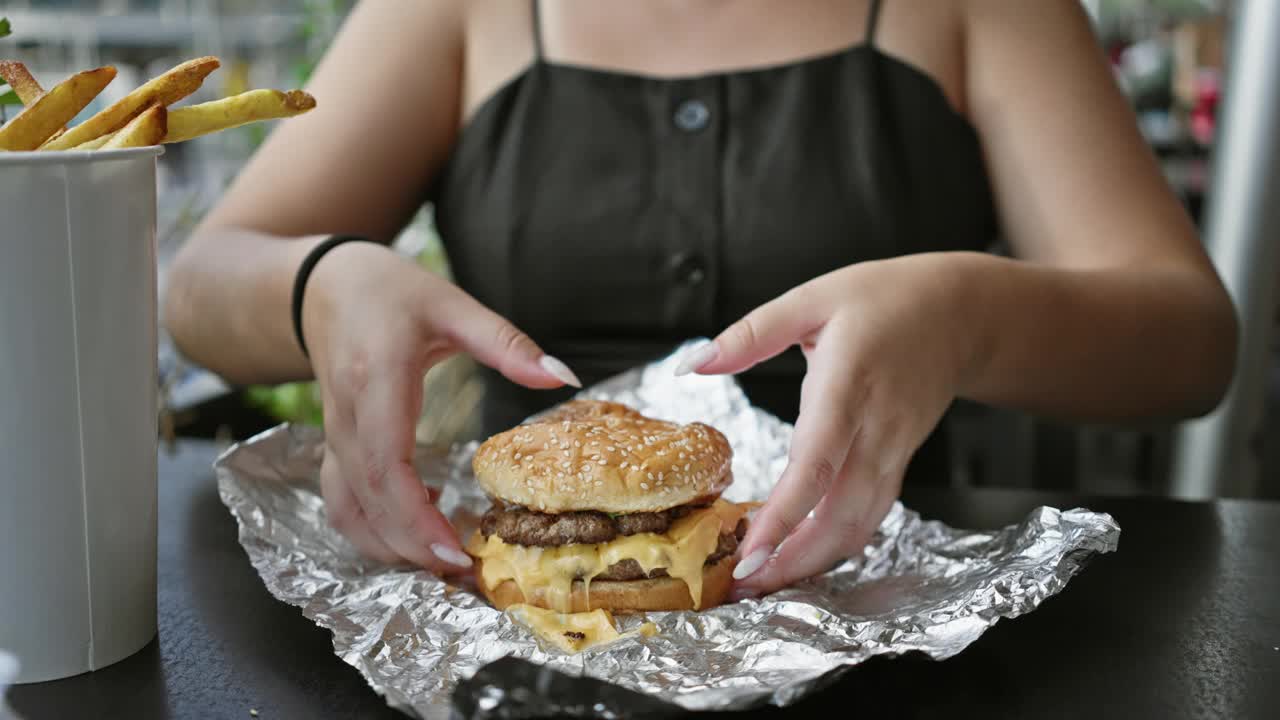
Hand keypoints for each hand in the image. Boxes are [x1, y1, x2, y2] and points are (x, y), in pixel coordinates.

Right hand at [302, 242, 579, 573]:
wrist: (324, 285)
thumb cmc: (389, 292)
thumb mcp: (453, 305)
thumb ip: (507, 343)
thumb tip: (563, 377)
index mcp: (376, 381)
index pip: (387, 466)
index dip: (415, 517)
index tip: (455, 550)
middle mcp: (347, 417)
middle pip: (368, 501)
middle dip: (411, 546)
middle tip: (463, 573)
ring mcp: (334, 435)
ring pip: (347, 510)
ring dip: (388, 545)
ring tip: (443, 560)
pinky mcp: (335, 446)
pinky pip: (344, 501)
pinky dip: (374, 528)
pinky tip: (419, 524)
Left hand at [677, 255, 972, 596]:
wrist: (962, 314)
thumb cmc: (886, 299)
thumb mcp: (813, 298)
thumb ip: (750, 334)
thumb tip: (692, 364)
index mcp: (848, 386)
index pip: (815, 465)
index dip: (784, 515)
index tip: (749, 551)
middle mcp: (875, 431)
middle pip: (838, 516)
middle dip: (791, 561)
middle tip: (741, 586)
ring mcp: (892, 453)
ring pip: (857, 527)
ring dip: (811, 563)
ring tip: (760, 584)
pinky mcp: (898, 464)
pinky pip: (869, 518)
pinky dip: (834, 547)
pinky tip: (798, 559)